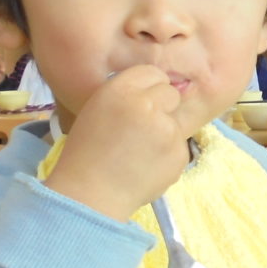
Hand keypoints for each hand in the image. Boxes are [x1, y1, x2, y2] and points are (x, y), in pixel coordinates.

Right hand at [42, 66, 190, 221]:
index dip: (148, 87)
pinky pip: (179, 147)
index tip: (141, 101)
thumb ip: (127, 94)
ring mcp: (167, 130)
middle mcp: (147, 104)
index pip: (153, 72)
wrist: (90, 194)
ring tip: (139, 153)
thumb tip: (157, 87)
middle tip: (142, 128)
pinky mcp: (179, 153)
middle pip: (171, 93)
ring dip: (164, 133)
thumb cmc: (86, 152)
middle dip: (162, 107)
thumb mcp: (97, 109)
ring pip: (176, 122)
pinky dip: (167, 156)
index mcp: (121, 90)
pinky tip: (146, 167)